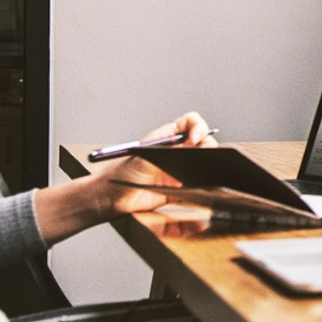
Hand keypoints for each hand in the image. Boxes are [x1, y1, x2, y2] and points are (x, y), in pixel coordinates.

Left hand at [95, 111, 219, 215]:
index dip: (198, 127)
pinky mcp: (182, 187)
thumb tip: (190, 144)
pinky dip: (204, 183)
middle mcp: (177, 150)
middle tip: (204, 155)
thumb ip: (166, 148)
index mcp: (167, 137)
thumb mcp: (143, 155)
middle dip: (208, 146)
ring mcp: (181, 168)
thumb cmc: (121, 173)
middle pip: (204, 141)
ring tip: (202, 170)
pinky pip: (200, 183)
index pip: (190, 123)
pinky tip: (199, 185)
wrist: (114, 198)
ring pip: (205, 161)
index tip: (196, 139)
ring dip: (208, 164)